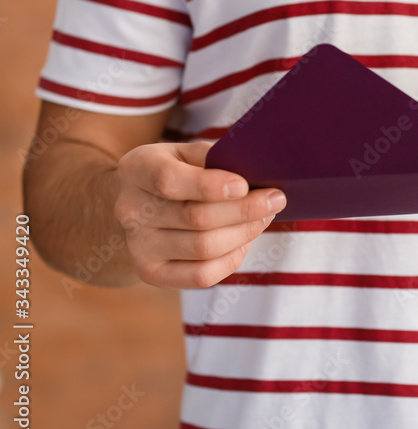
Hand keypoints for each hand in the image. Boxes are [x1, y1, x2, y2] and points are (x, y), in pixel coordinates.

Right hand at [113, 141, 285, 288]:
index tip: (244, 186)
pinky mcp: (150, 272)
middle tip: (275, 200)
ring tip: (264, 218)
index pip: (169, 180)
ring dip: (244, 233)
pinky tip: (244, 241)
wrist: (143, 203)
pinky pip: (201, 276)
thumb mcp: (188, 152)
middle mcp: (130, 209)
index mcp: (136, 169)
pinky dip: (231, 259)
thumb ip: (215, 159)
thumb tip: (257, 176)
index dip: (210, 185)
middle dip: (244, 210)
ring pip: (203, 247)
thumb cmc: (178, 171)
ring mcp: (137, 245)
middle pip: (196, 217)